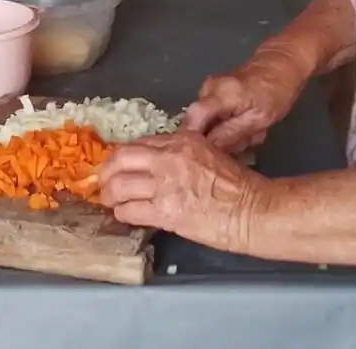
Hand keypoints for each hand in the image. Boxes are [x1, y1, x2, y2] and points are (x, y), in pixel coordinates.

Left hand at [97, 131, 263, 250]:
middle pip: (121, 159)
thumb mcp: (208, 153)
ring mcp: (164, 184)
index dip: (123, 157)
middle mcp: (168, 158)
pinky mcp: (165, 211)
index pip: (139, 144)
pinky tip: (124, 215)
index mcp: (181, 140)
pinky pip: (130, 210)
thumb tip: (158, 163)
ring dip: (110, 196)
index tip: (118, 166)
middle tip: (104, 183)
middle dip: (107, 172)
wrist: (250, 209)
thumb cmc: (236, 185)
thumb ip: (181, 154)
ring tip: (110, 202)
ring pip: (119, 186)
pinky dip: (123, 213)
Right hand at [182, 46, 306, 153]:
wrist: (280, 67)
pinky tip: (245, 126)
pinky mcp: (212, 93)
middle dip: (217, 140)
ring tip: (248, 134)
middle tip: (242, 143)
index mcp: (219, 94)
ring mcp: (208, 90)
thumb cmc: (276, 92)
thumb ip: (231, 135)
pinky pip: (213, 117)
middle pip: (199, 125)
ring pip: (207, 123)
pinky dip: (227, 126)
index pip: (192, 120)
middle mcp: (208, 89)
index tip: (208, 157)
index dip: (193, 141)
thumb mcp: (259, 120)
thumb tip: (209, 150)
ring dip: (225, 134)